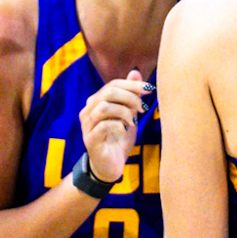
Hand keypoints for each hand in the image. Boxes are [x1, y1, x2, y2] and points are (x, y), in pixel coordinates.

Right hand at [79, 69, 149, 183]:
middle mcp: (88, 111)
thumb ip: (130, 94)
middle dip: (130, 97)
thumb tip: (135, 71)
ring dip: (124, 112)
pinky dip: (119, 126)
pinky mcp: (90, 140)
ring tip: (133, 122)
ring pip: (104, 107)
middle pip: (108, 92)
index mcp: (96, 102)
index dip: (132, 84)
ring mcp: (87, 125)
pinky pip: (104, 125)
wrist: (110, 166)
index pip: (113, 84)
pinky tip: (125, 131)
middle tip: (142, 109)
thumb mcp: (129, 114)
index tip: (149, 89)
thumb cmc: (119, 138)